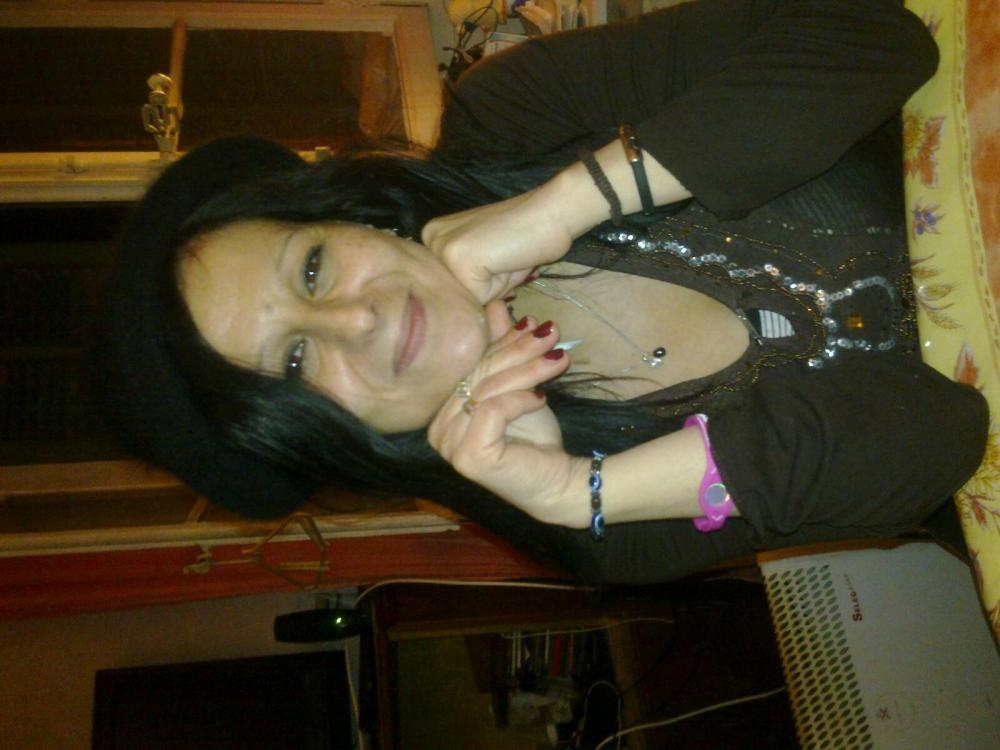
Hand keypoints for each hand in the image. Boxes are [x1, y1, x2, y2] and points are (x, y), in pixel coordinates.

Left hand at [421, 186, 576, 304]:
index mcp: (434, 237)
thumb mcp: (488, 261)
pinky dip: (498, 289)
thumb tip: (460, 315)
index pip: (452, 286)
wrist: (554, 212)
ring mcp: (440, 247)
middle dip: (484, 289)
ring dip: (491, 290)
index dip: (482, 283)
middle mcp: (430, 238)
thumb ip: (468, 280)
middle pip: (456, 295)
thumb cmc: (529, 237)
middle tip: (506, 258)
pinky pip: (477, 299)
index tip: (499, 257)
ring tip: (507, 260)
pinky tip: (508, 262)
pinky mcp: (456, 257)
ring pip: (465, 300)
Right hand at [427, 303, 589, 527]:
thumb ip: (500, 348)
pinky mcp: (469, 457)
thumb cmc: (534, 435)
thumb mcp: (517, 383)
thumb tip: (495, 303)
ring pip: (487, 390)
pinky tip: (542, 397)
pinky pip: (493, 409)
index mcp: (441, 413)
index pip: (470, 367)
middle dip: (518, 351)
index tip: (532, 324)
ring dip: (527, 370)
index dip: (502, 343)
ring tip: (558, 359)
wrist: (558, 479)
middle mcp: (437, 431)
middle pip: (478, 376)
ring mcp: (449, 447)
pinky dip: (521, 399)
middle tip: (551, 334)